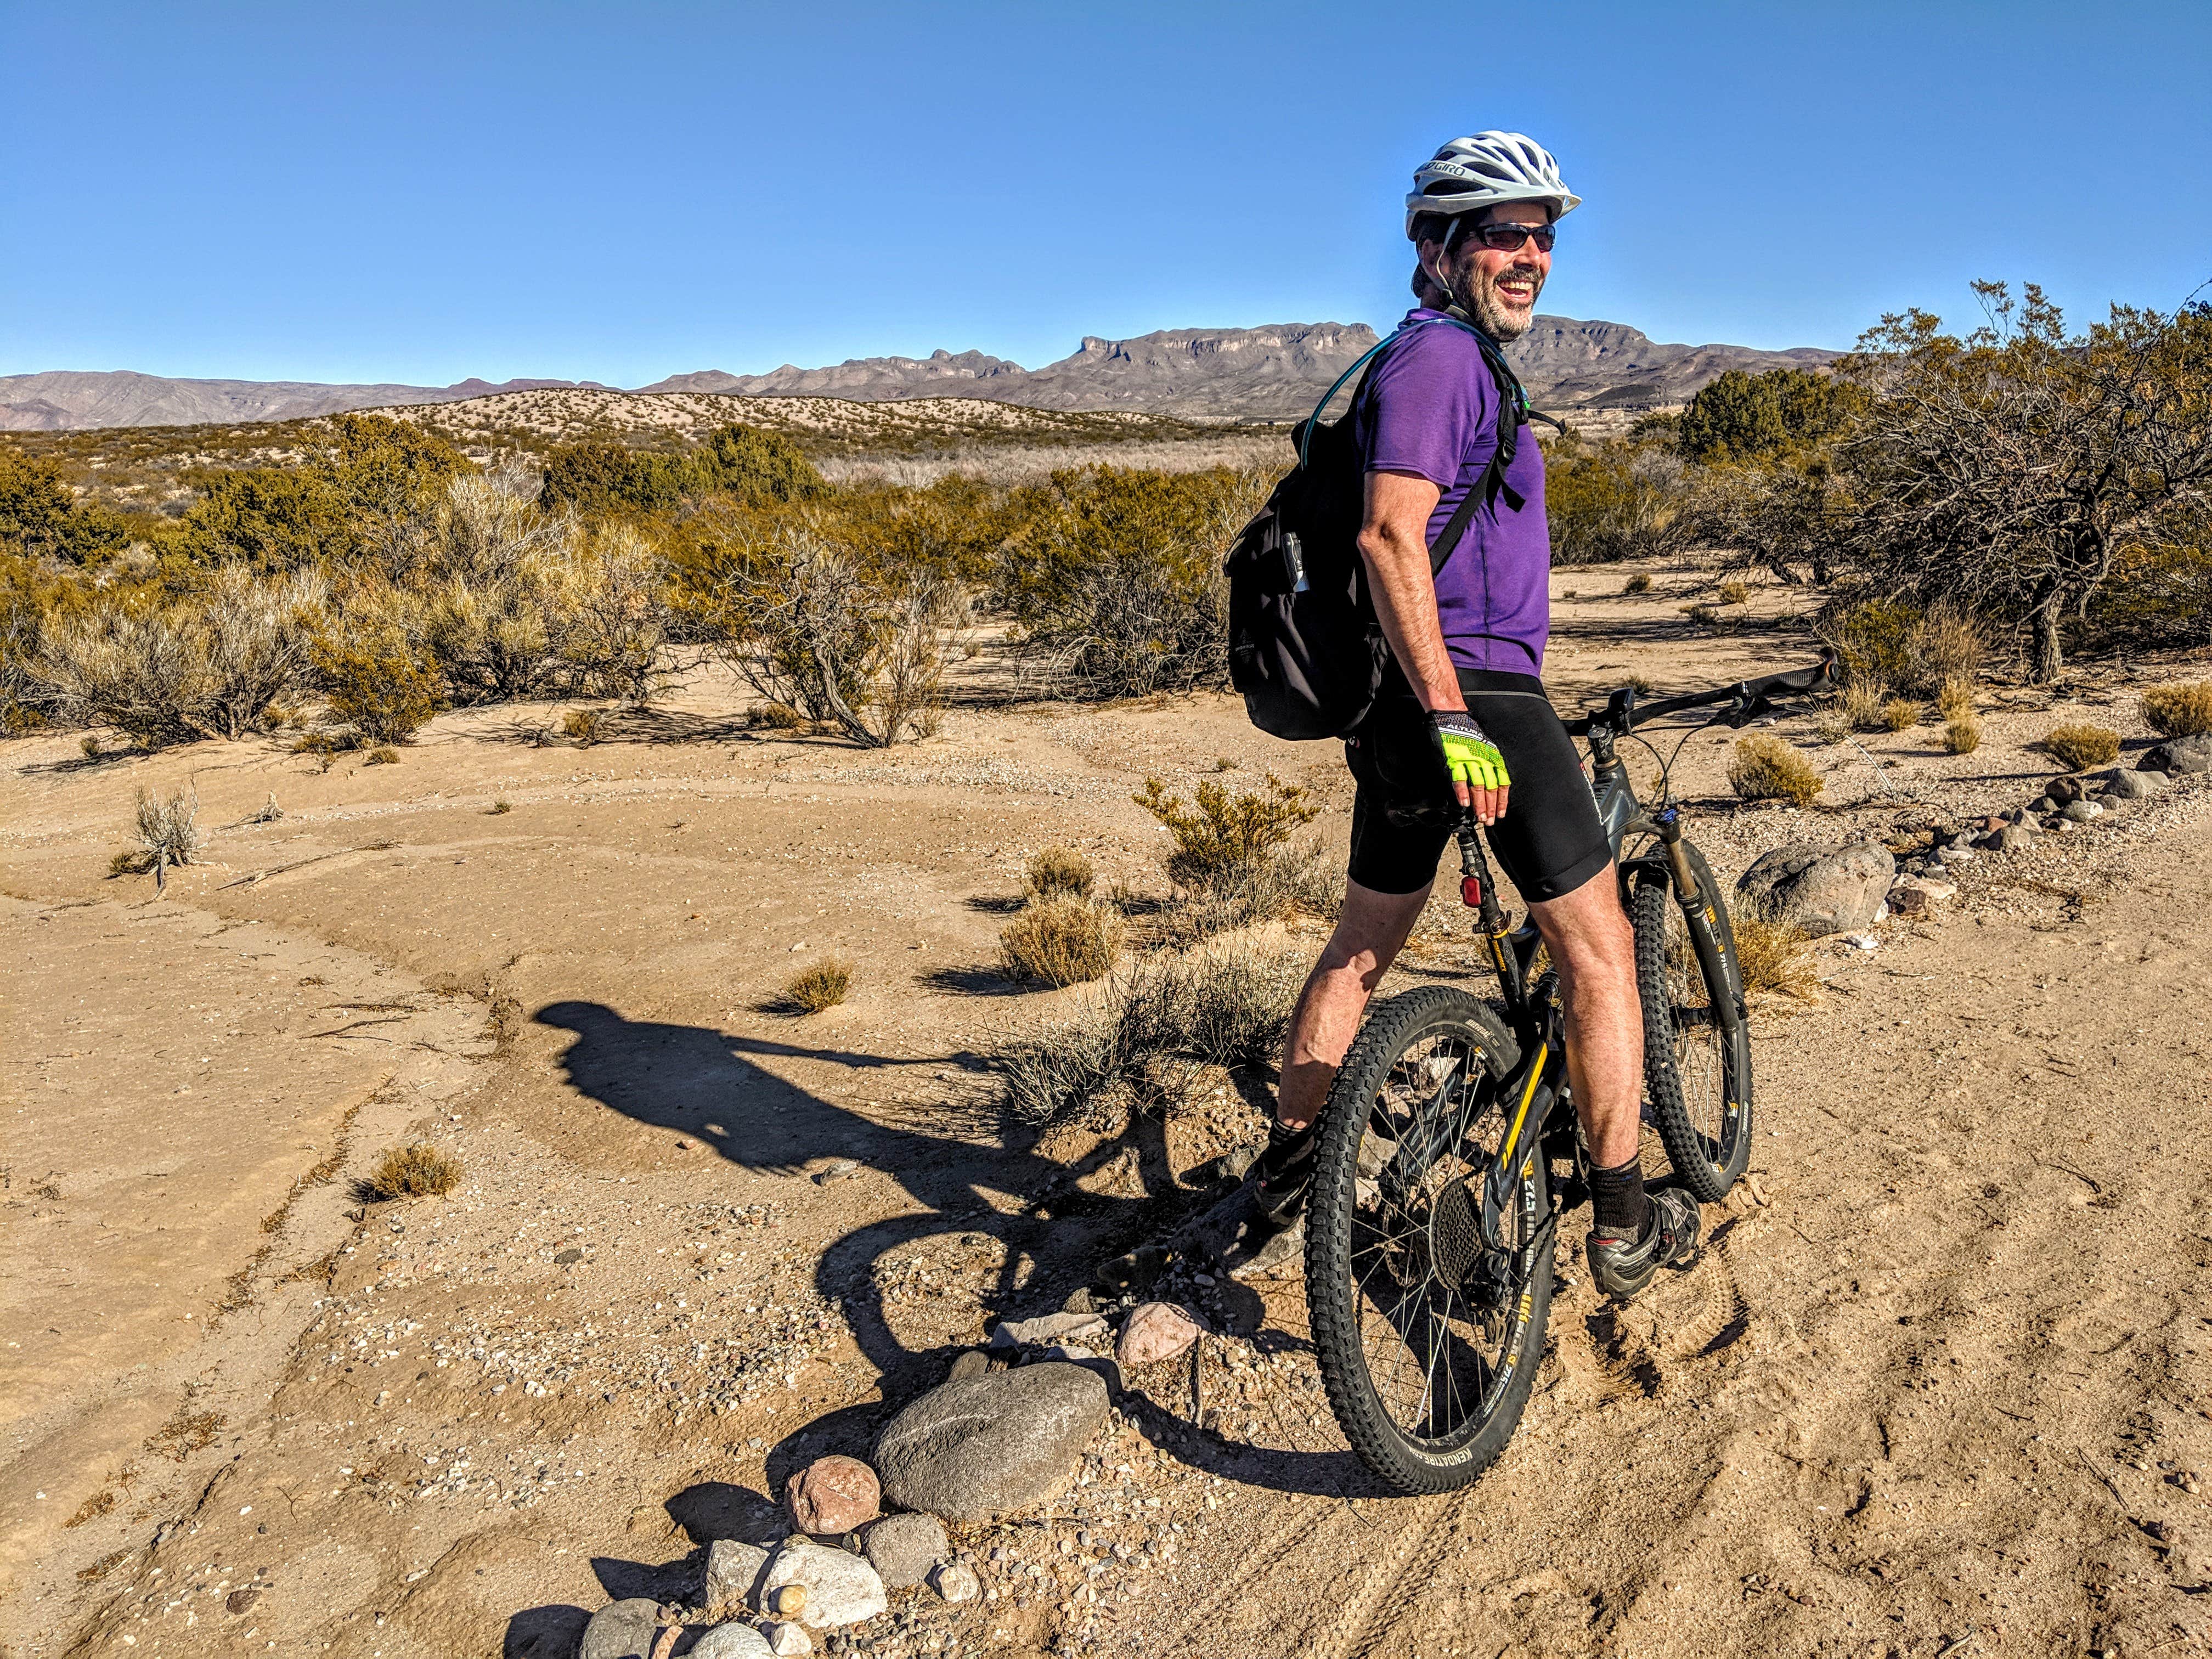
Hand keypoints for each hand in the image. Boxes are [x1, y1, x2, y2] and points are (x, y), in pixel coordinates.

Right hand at [1429, 709, 1511, 824]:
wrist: (1451, 718)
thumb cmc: (1467, 732)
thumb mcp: (1485, 746)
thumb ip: (1489, 764)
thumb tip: (1492, 784)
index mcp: (1493, 756)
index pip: (1502, 782)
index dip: (1502, 799)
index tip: (1500, 813)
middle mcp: (1484, 759)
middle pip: (1491, 787)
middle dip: (1491, 806)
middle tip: (1489, 820)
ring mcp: (1469, 760)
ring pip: (1478, 786)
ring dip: (1479, 804)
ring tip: (1479, 817)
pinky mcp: (1454, 760)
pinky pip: (1460, 778)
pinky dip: (1463, 792)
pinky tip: (1465, 803)